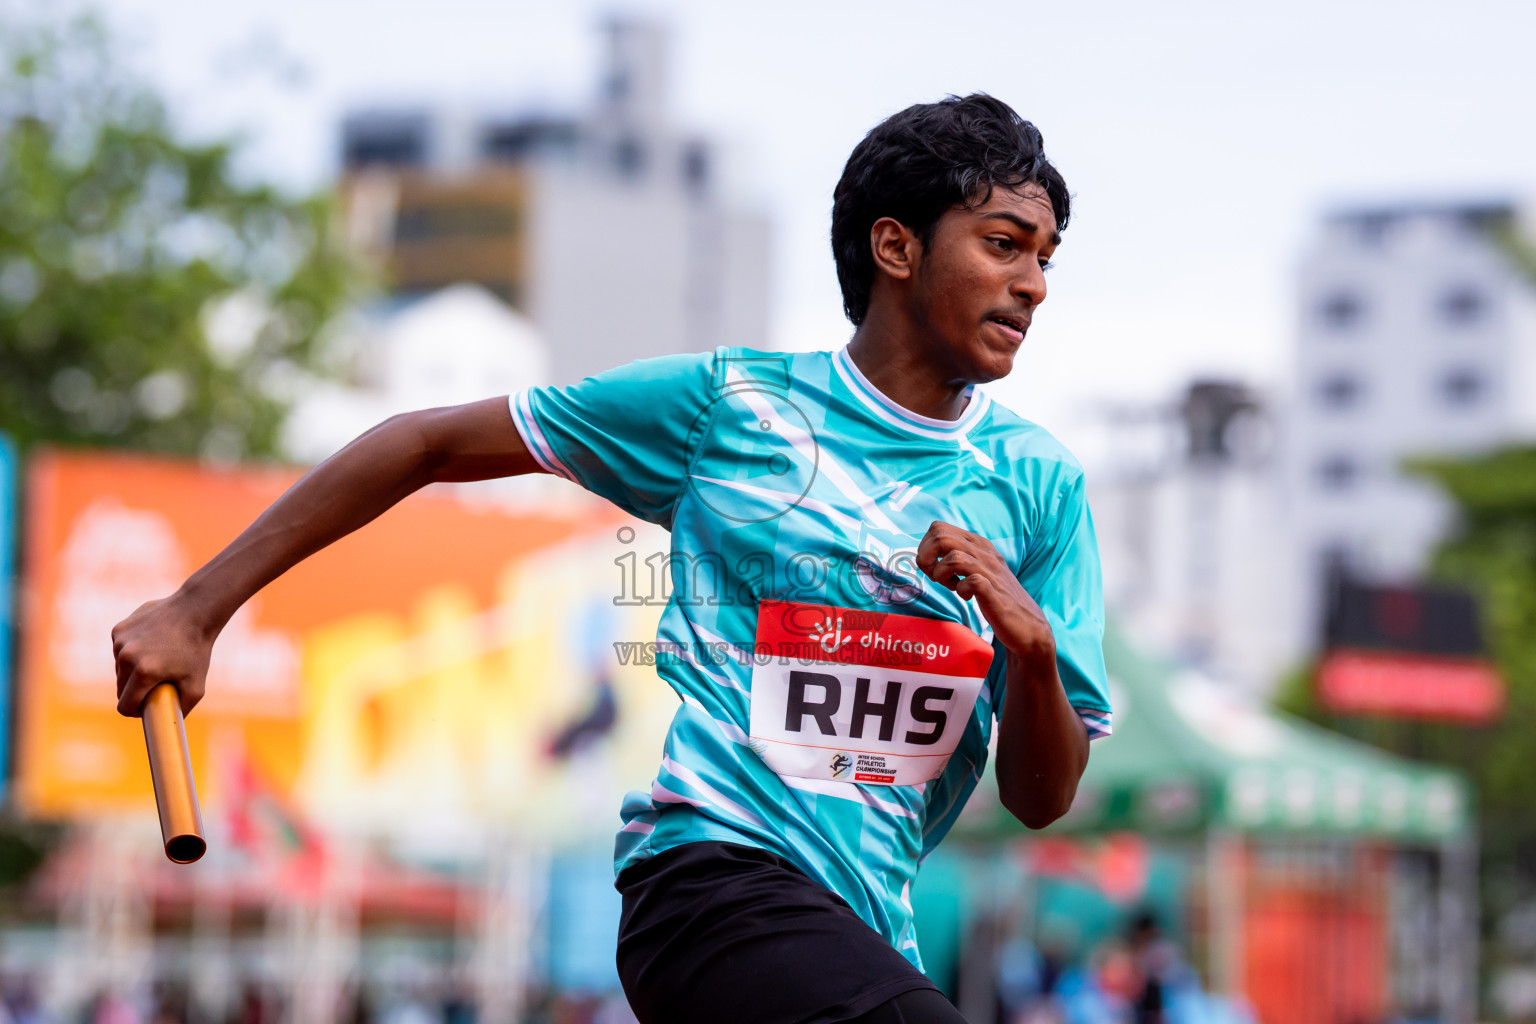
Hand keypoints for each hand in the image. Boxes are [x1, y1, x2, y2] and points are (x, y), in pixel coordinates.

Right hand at [112, 594, 214, 716]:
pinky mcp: (118, 630)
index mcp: (144, 673)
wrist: (195, 610)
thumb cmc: (197, 650)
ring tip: (158, 660)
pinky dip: (132, 652)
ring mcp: (120, 642)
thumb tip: (168, 728)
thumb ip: (181, 710)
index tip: (146, 707)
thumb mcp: (197, 686)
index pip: (125, 707)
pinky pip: (120, 651)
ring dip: (133, 671)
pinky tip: (151, 643)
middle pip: (121, 689)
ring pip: (119, 670)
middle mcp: (127, 657)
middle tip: (157, 683)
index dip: (136, 711)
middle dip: (136, 691)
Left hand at [915, 521, 1054, 657]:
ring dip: (941, 573)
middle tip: (934, 577)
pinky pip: (971, 581)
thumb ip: (958, 557)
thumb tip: (926, 555)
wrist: (1027, 623)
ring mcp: (991, 571)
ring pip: (953, 557)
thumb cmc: (997, 597)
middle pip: (941, 537)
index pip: (939, 528)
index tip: (931, 567)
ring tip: (950, 586)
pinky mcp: (995, 592)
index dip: (925, 547)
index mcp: (977, 544)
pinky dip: (961, 590)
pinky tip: (966, 597)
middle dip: (926, 558)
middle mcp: (984, 552)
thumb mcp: (977, 569)